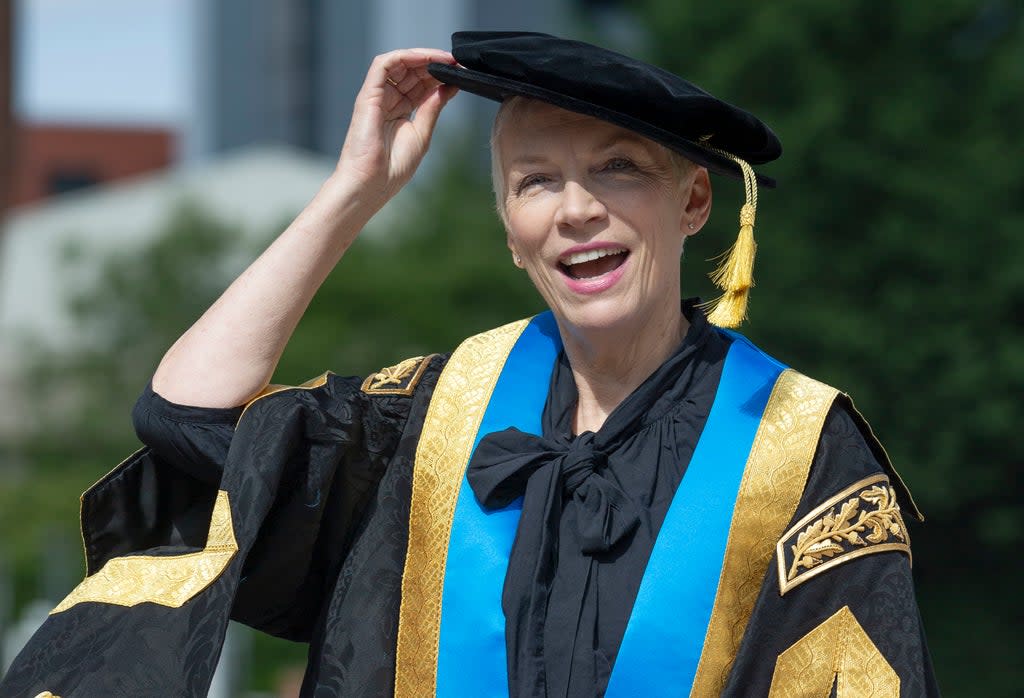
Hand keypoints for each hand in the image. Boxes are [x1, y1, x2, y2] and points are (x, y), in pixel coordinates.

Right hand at [336, 48, 458, 207]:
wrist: (370, 184)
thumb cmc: (392, 168)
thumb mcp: (422, 133)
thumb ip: (433, 107)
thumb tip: (449, 86)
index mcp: (400, 111)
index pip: (421, 85)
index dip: (440, 76)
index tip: (461, 72)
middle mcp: (388, 100)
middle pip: (412, 72)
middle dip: (435, 64)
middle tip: (457, 63)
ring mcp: (376, 96)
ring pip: (399, 63)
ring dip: (423, 57)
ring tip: (445, 59)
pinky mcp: (368, 94)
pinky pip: (384, 64)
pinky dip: (405, 56)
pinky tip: (425, 58)